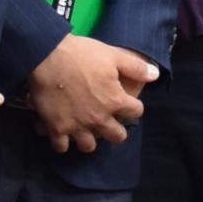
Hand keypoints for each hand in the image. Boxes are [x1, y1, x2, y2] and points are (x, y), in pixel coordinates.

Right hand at [25, 33, 157, 151]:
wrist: (47, 55)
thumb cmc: (82, 54)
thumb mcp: (114, 56)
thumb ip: (136, 68)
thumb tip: (155, 75)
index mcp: (115, 101)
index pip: (136, 112)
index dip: (133, 107)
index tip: (127, 103)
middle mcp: (99, 118)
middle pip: (116, 137)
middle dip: (115, 130)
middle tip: (109, 122)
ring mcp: (77, 126)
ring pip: (88, 147)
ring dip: (89, 139)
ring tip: (85, 129)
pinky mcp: (56, 128)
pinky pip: (61, 147)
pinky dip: (62, 142)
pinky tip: (62, 133)